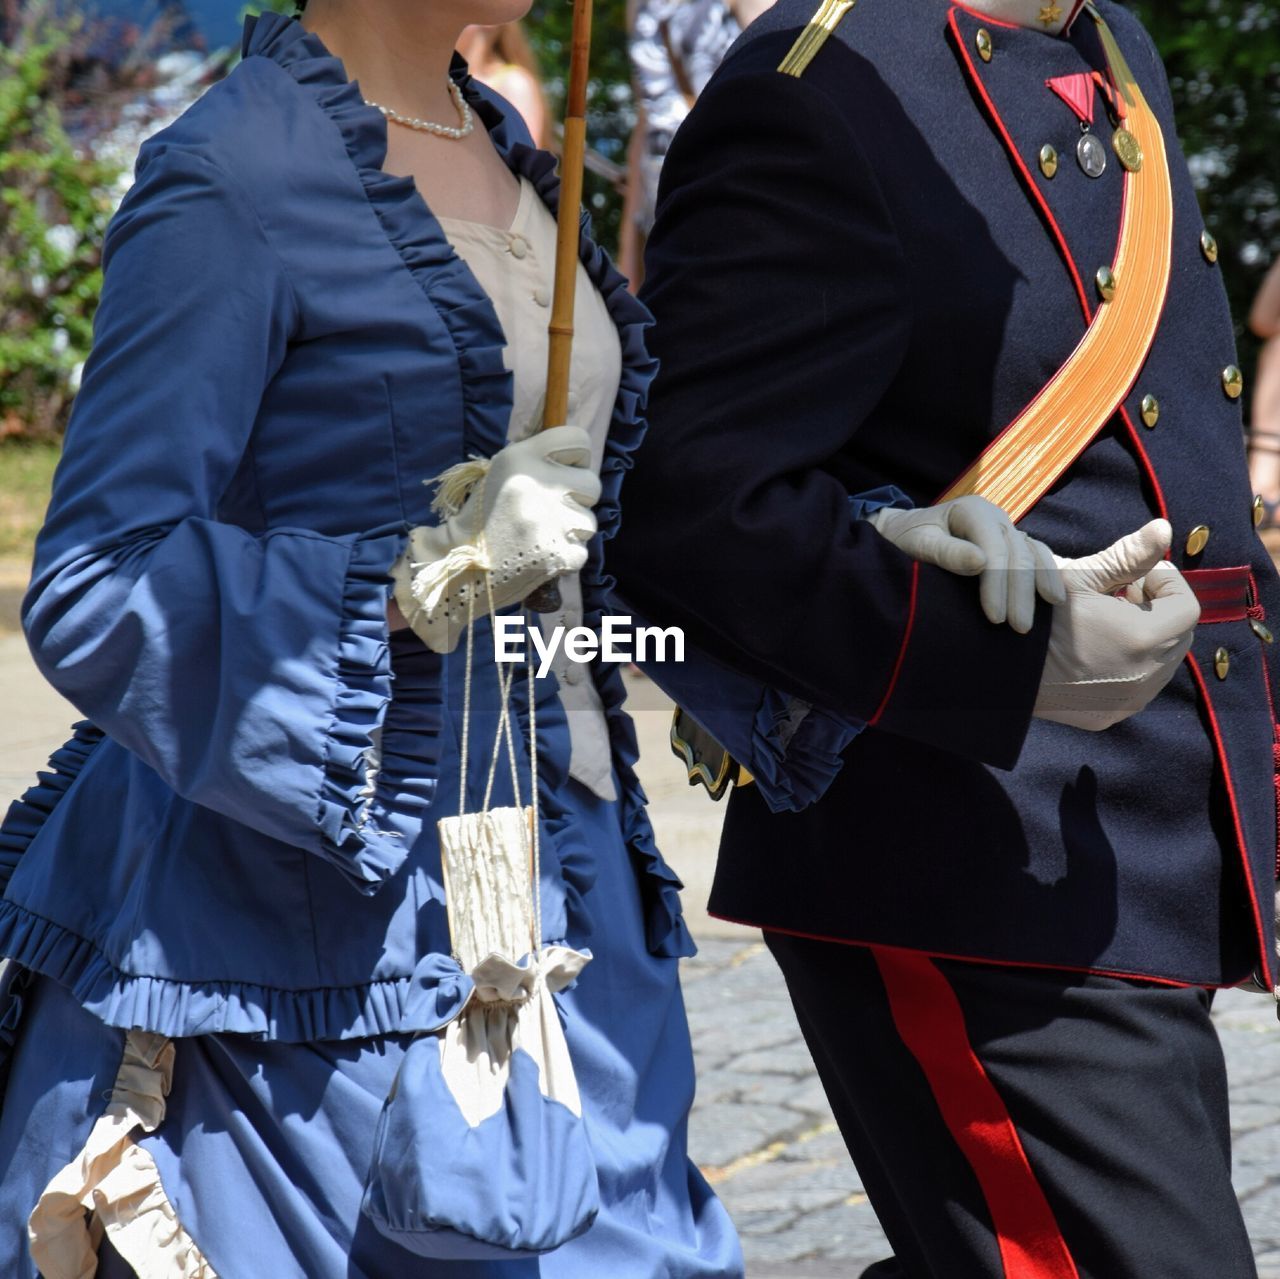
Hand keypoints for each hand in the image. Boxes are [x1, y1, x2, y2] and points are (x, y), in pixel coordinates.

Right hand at [390, 427, 601, 651]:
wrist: (461, 560)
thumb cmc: (485, 512)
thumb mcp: (503, 469)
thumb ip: (538, 452)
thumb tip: (577, 427)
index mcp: (522, 458)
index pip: (578, 440)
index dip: (576, 457)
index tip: (563, 470)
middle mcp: (538, 485)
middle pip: (592, 483)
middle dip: (577, 496)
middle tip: (550, 508)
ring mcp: (551, 522)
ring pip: (589, 520)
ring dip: (571, 528)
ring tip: (541, 533)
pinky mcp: (559, 555)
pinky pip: (582, 549)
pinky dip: (565, 554)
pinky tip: (540, 552)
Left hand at [869, 495, 1063, 632]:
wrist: (904, 531)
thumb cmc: (907, 538)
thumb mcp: (918, 543)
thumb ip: (946, 552)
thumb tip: (981, 563)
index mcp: (973, 511)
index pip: (995, 548)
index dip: (998, 583)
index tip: (995, 617)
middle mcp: (995, 515)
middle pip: (1017, 553)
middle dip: (1020, 592)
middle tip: (1019, 628)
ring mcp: (1006, 527)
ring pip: (1032, 554)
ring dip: (1039, 586)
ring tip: (1039, 617)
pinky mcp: (1010, 541)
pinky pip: (1037, 555)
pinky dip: (1047, 575)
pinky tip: (1053, 599)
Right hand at [1033, 519, 1199, 730]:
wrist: (999, 667)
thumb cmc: (1036, 615)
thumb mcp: (1079, 578)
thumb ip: (1129, 555)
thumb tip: (1165, 528)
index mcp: (1143, 638)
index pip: (1187, 607)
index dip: (1167, 584)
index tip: (1139, 575)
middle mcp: (1146, 676)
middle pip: (1180, 635)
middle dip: (1159, 610)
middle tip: (1124, 594)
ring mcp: (1130, 700)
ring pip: (1162, 662)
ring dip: (1148, 638)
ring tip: (1110, 622)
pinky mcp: (1112, 714)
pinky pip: (1139, 685)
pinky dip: (1131, 664)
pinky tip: (1098, 649)